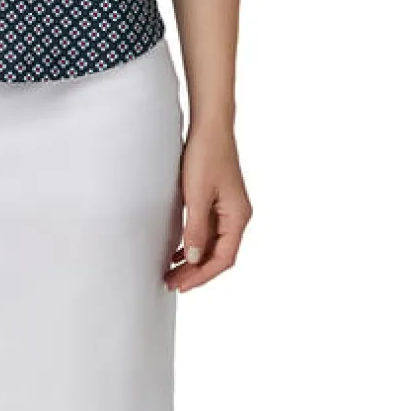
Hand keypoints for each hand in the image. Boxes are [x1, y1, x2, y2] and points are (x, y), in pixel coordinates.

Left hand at [164, 122, 250, 292]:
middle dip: (196, 272)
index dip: (202, 275)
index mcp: (238, 217)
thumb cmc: (206, 155)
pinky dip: (195, 243)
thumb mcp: (197, 196)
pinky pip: (209, 230)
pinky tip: (180, 249)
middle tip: (172, 283)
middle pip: (219, 254)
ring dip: (195, 259)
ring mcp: (228, 208)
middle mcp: (237, 215)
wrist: (210, 125)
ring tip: (173, 271)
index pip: (224, 258)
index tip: (182, 285)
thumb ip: (196, 230)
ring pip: (213, 244)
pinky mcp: (218, 199)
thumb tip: (195, 259)